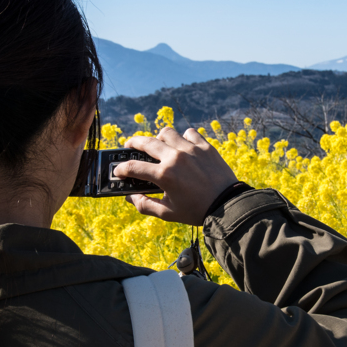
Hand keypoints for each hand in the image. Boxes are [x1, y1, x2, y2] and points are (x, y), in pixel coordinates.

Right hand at [115, 127, 237, 225]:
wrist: (227, 206)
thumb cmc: (196, 211)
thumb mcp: (168, 213)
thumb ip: (145, 205)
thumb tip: (130, 197)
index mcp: (164, 175)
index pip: (133, 167)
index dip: (121, 169)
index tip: (118, 171)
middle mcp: (175, 157)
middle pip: (145, 142)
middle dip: (132, 143)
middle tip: (129, 146)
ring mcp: (191, 149)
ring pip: (167, 133)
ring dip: (159, 139)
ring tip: (159, 146)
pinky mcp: (205, 146)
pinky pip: (189, 133)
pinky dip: (183, 138)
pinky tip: (183, 147)